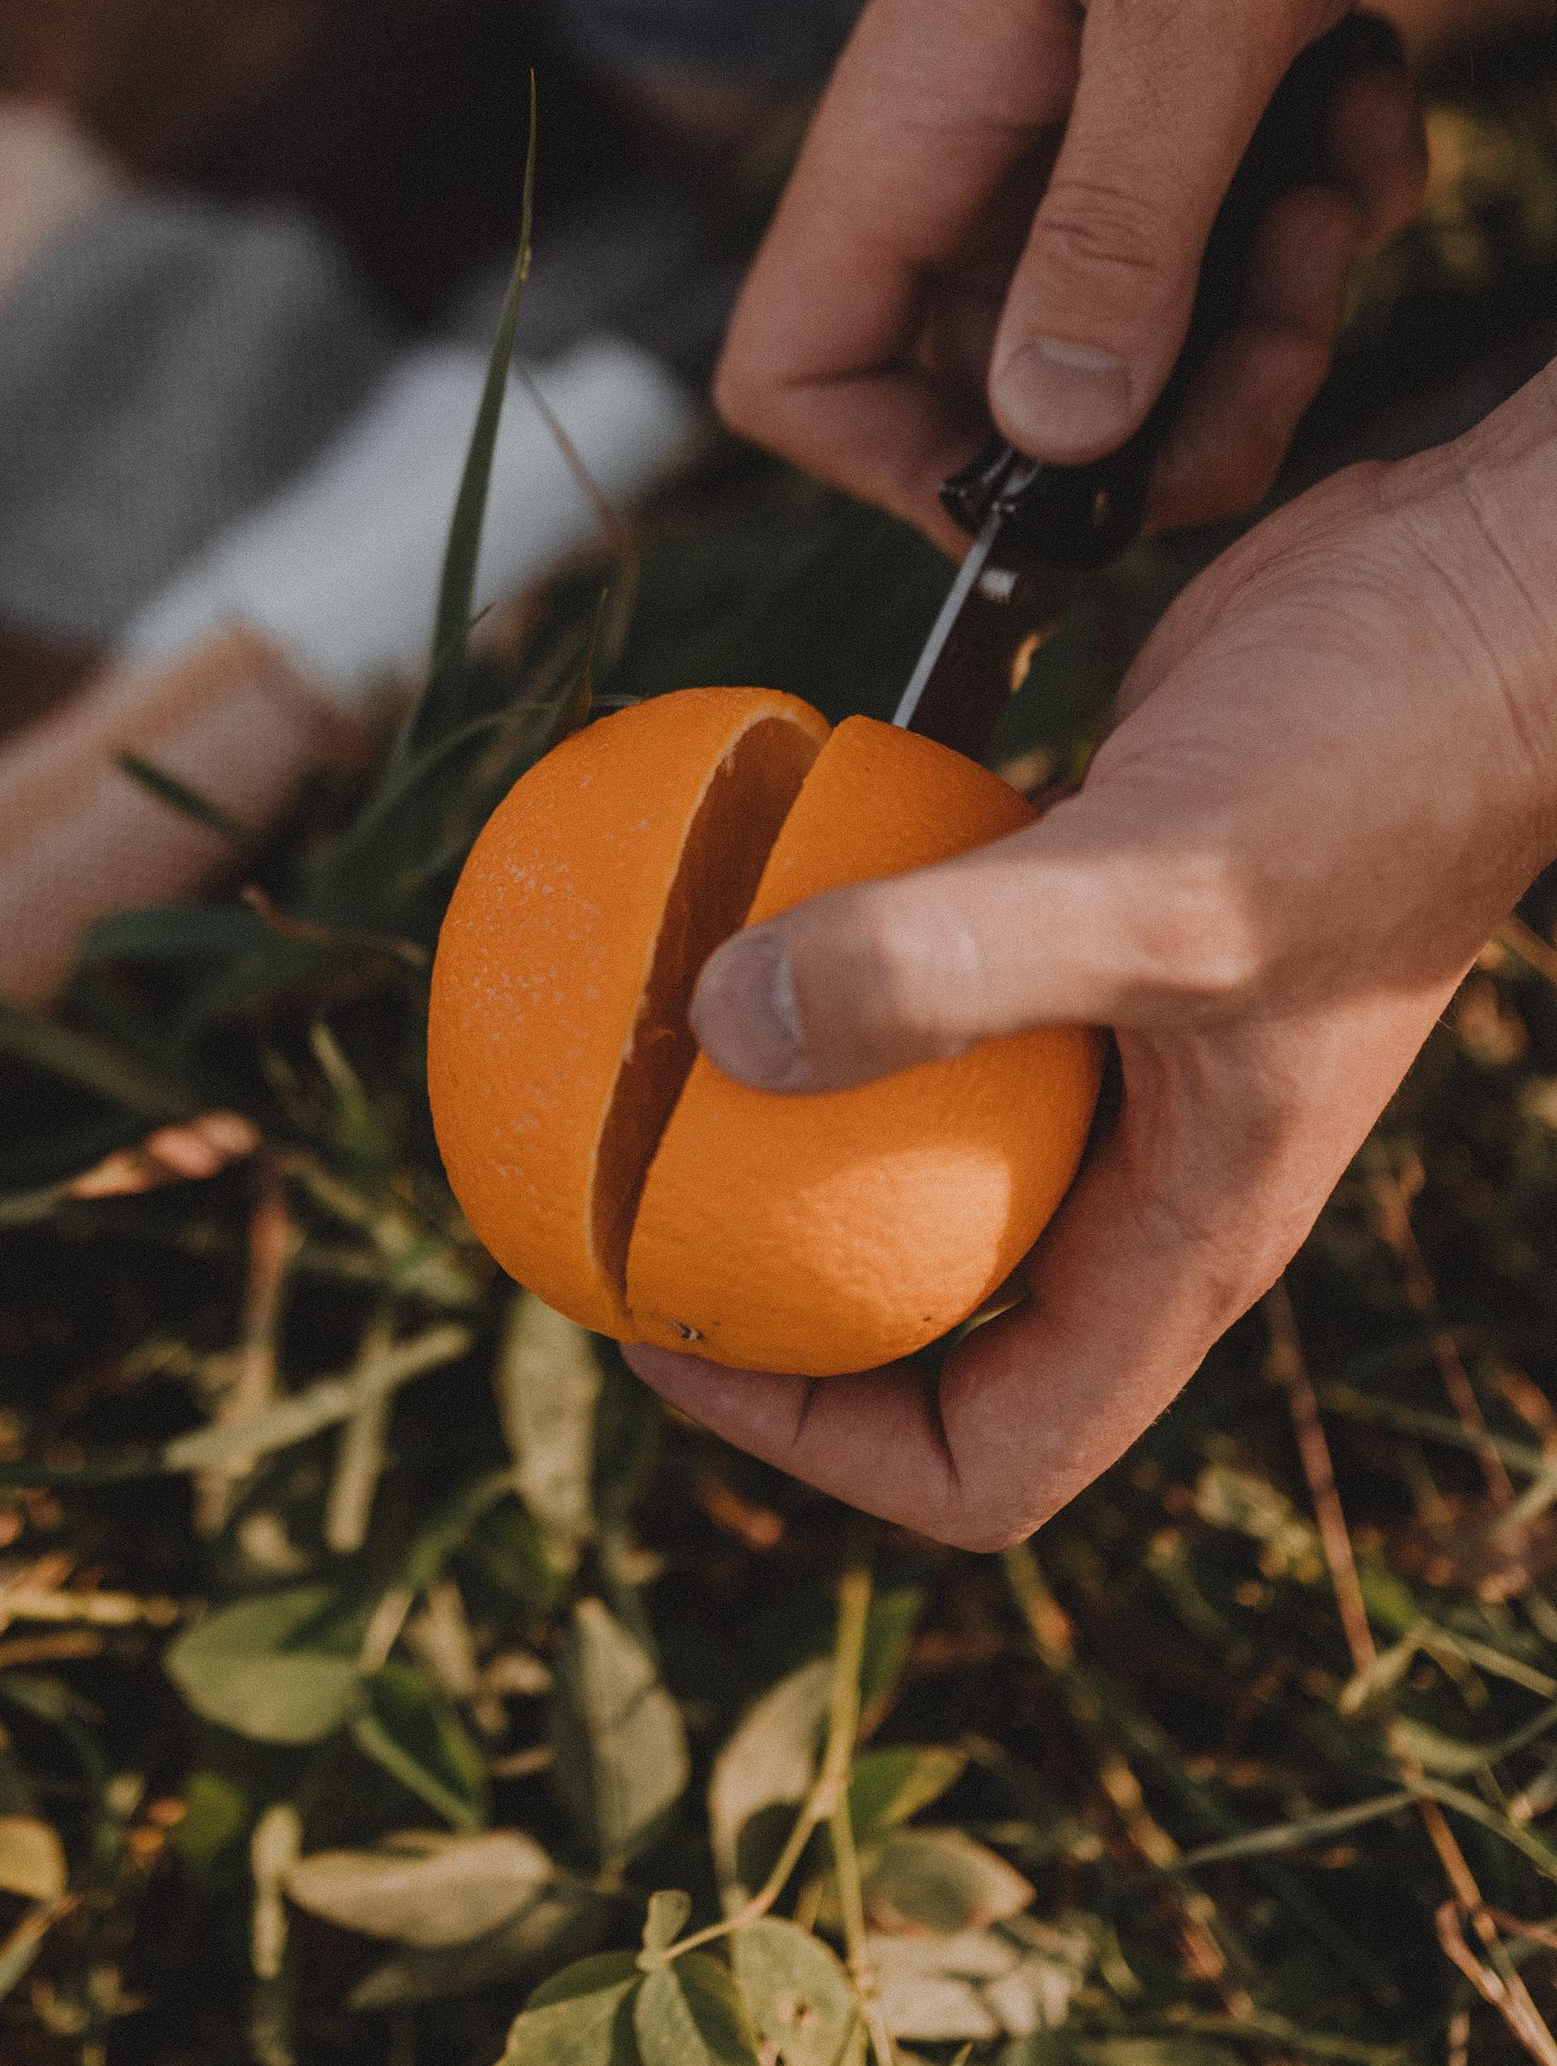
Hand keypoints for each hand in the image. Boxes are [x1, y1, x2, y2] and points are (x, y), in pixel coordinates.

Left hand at [629, 387, 1556, 1543]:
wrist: (1475, 607)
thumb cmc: (1363, 765)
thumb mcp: (1157, 886)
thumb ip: (943, 964)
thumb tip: (716, 1034)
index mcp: (1182, 1239)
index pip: (988, 1458)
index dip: (813, 1440)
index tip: (662, 1330)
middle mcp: (1143, 1168)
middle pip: (923, 1313)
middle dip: (754, 1279)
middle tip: (597, 1181)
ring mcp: (1116, 1041)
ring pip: (911, 1128)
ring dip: (777, 1095)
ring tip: (628, 1025)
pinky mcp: (1087, 906)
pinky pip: (924, 965)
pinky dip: (827, 938)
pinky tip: (725, 863)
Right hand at [713, 0, 1430, 553]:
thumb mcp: (1203, 8)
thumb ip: (1121, 228)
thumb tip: (1046, 442)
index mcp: (912, 121)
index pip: (792, 375)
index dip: (907, 468)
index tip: (1079, 474)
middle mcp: (964, 145)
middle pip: (995, 390)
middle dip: (1164, 404)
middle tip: (1295, 324)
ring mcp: (1062, 128)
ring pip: (1125, 334)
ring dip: (1264, 306)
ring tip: (1347, 167)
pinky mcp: (1160, 103)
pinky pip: (1211, 247)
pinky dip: (1309, 214)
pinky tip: (1365, 98)